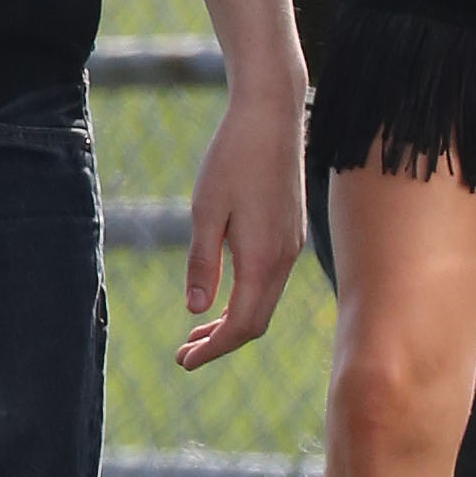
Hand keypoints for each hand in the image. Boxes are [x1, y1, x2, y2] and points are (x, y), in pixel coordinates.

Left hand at [179, 81, 305, 368]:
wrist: (273, 114)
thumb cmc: (233, 157)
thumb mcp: (206, 210)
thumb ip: (203, 262)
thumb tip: (196, 310)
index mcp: (262, 258)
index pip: (241, 325)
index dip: (213, 350)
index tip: (184, 362)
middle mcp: (284, 258)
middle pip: (257, 321)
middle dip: (221, 342)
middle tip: (184, 355)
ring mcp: (291, 245)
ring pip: (265, 301)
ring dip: (233, 320)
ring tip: (197, 332)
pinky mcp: (291, 230)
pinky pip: (271, 280)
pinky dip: (247, 298)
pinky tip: (225, 293)